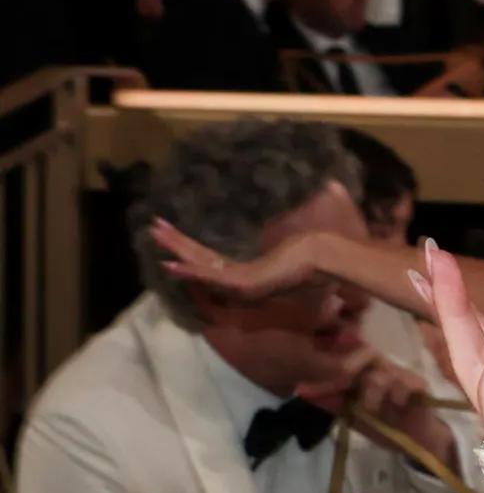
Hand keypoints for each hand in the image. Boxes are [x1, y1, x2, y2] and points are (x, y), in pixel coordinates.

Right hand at [148, 218, 338, 304]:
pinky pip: (212, 276)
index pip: (212, 260)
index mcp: (248, 271)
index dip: (191, 248)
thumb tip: (303, 208)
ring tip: (156, 235)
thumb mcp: (290, 243)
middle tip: (153, 229)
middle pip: (201, 260)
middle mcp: (241, 279)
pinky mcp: (244, 284)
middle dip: (176, 244)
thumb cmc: (310, 252)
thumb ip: (285, 238)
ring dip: (177, 250)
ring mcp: (241, 282)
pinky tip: (172, 263)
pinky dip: (191, 270)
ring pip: (201, 266)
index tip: (172, 233)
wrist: (321, 258)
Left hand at [327, 347, 457, 468]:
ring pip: (383, 370)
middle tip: (343, 384)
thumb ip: (331, 402)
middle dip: (351, 367)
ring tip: (371, 410)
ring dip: (373, 390)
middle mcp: (382, 368)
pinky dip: (398, 394)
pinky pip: (406, 382)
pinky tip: (397, 406)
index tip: (319, 381)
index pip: (346, 354)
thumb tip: (302, 391)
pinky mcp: (419, 385)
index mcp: (364, 372)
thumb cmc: (384, 426)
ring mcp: (401, 375)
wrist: (416, 442)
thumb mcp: (351, 415)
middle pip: (366, 351)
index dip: (332, 363)